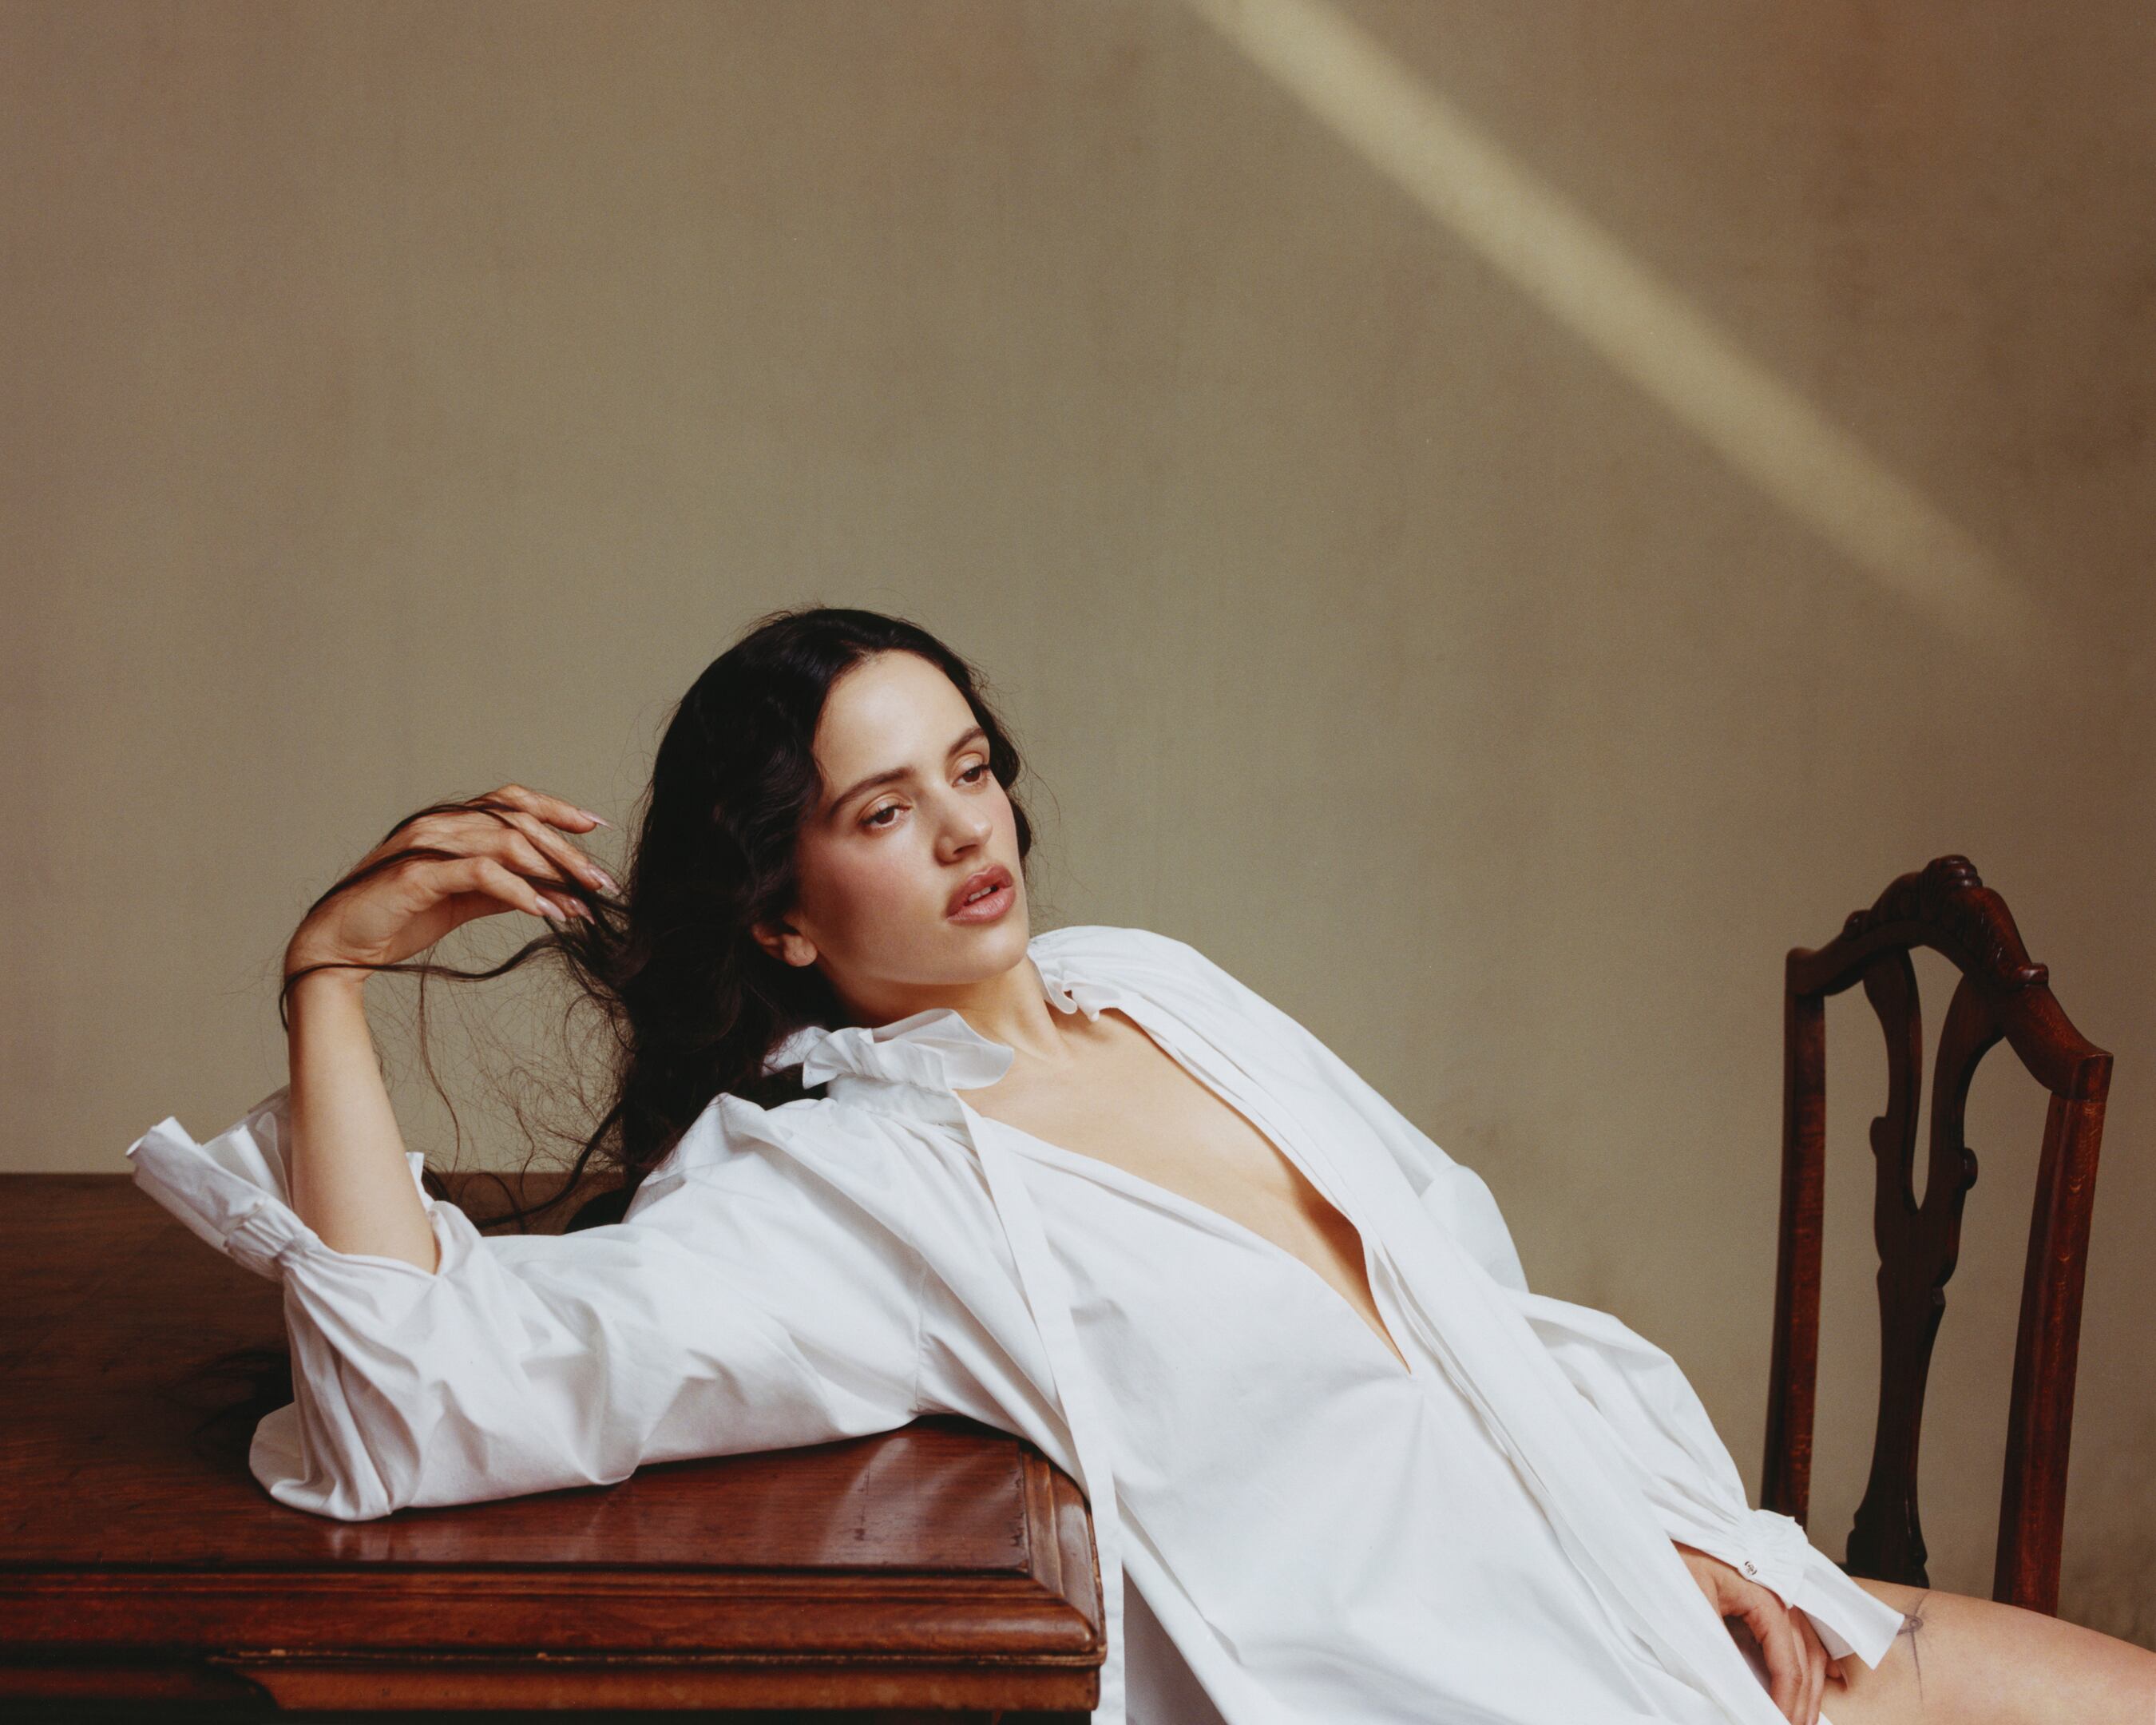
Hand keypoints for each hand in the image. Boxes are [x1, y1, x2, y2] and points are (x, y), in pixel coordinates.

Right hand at [283, 783, 614, 984]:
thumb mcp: (461, 901)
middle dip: (567, 851)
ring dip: (551, 872)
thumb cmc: (397, 919)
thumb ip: (502, 888)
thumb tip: (552, 892)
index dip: (557, 809)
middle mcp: (440, 825)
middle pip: (518, 820)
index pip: (513, 802)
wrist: (339, 948)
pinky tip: (545, 911)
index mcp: (451, 824)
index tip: (595, 826)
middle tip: (602, 882)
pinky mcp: (416, 875)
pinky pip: (480, 873)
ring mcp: (426, 846)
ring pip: (505, 841)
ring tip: (582, 902)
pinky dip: (519, 890)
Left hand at [1673, 1541, 1843, 1723]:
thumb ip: (1717, 1642)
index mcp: (1765, 1597)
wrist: (1669, 1520)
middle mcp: (1781, 1596)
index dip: (1786, 1700)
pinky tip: (1826, 1681)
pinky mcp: (1769, 1594)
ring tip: (1803, 1718)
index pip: (1788, 1662)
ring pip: (1809, 1649)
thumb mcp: (1692, 1598)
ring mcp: (1779, 1594)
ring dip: (1810, 1687)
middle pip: (1805, 1659)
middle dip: (1803, 1702)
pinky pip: (1802, 1633)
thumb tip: (1739, 1687)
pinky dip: (1814, 1661)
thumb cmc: (1677, 1553)